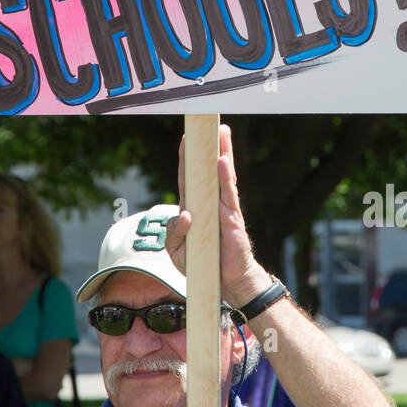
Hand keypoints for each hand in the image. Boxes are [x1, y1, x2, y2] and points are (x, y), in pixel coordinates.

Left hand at [166, 123, 265, 307]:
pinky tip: (223, 161)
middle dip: (208, 146)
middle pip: (208, 169)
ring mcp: (222, 208)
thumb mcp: (177, 250)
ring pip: (222, 175)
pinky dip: (225, 177)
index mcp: (194, 207)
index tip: (186, 138)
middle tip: (210, 123)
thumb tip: (183, 215)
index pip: (189, 178)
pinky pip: (228, 194)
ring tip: (223, 132)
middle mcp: (209, 203)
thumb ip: (173, 232)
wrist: (225, 283)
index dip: (187, 159)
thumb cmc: (201, 264)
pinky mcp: (232, 218)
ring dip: (222, 152)